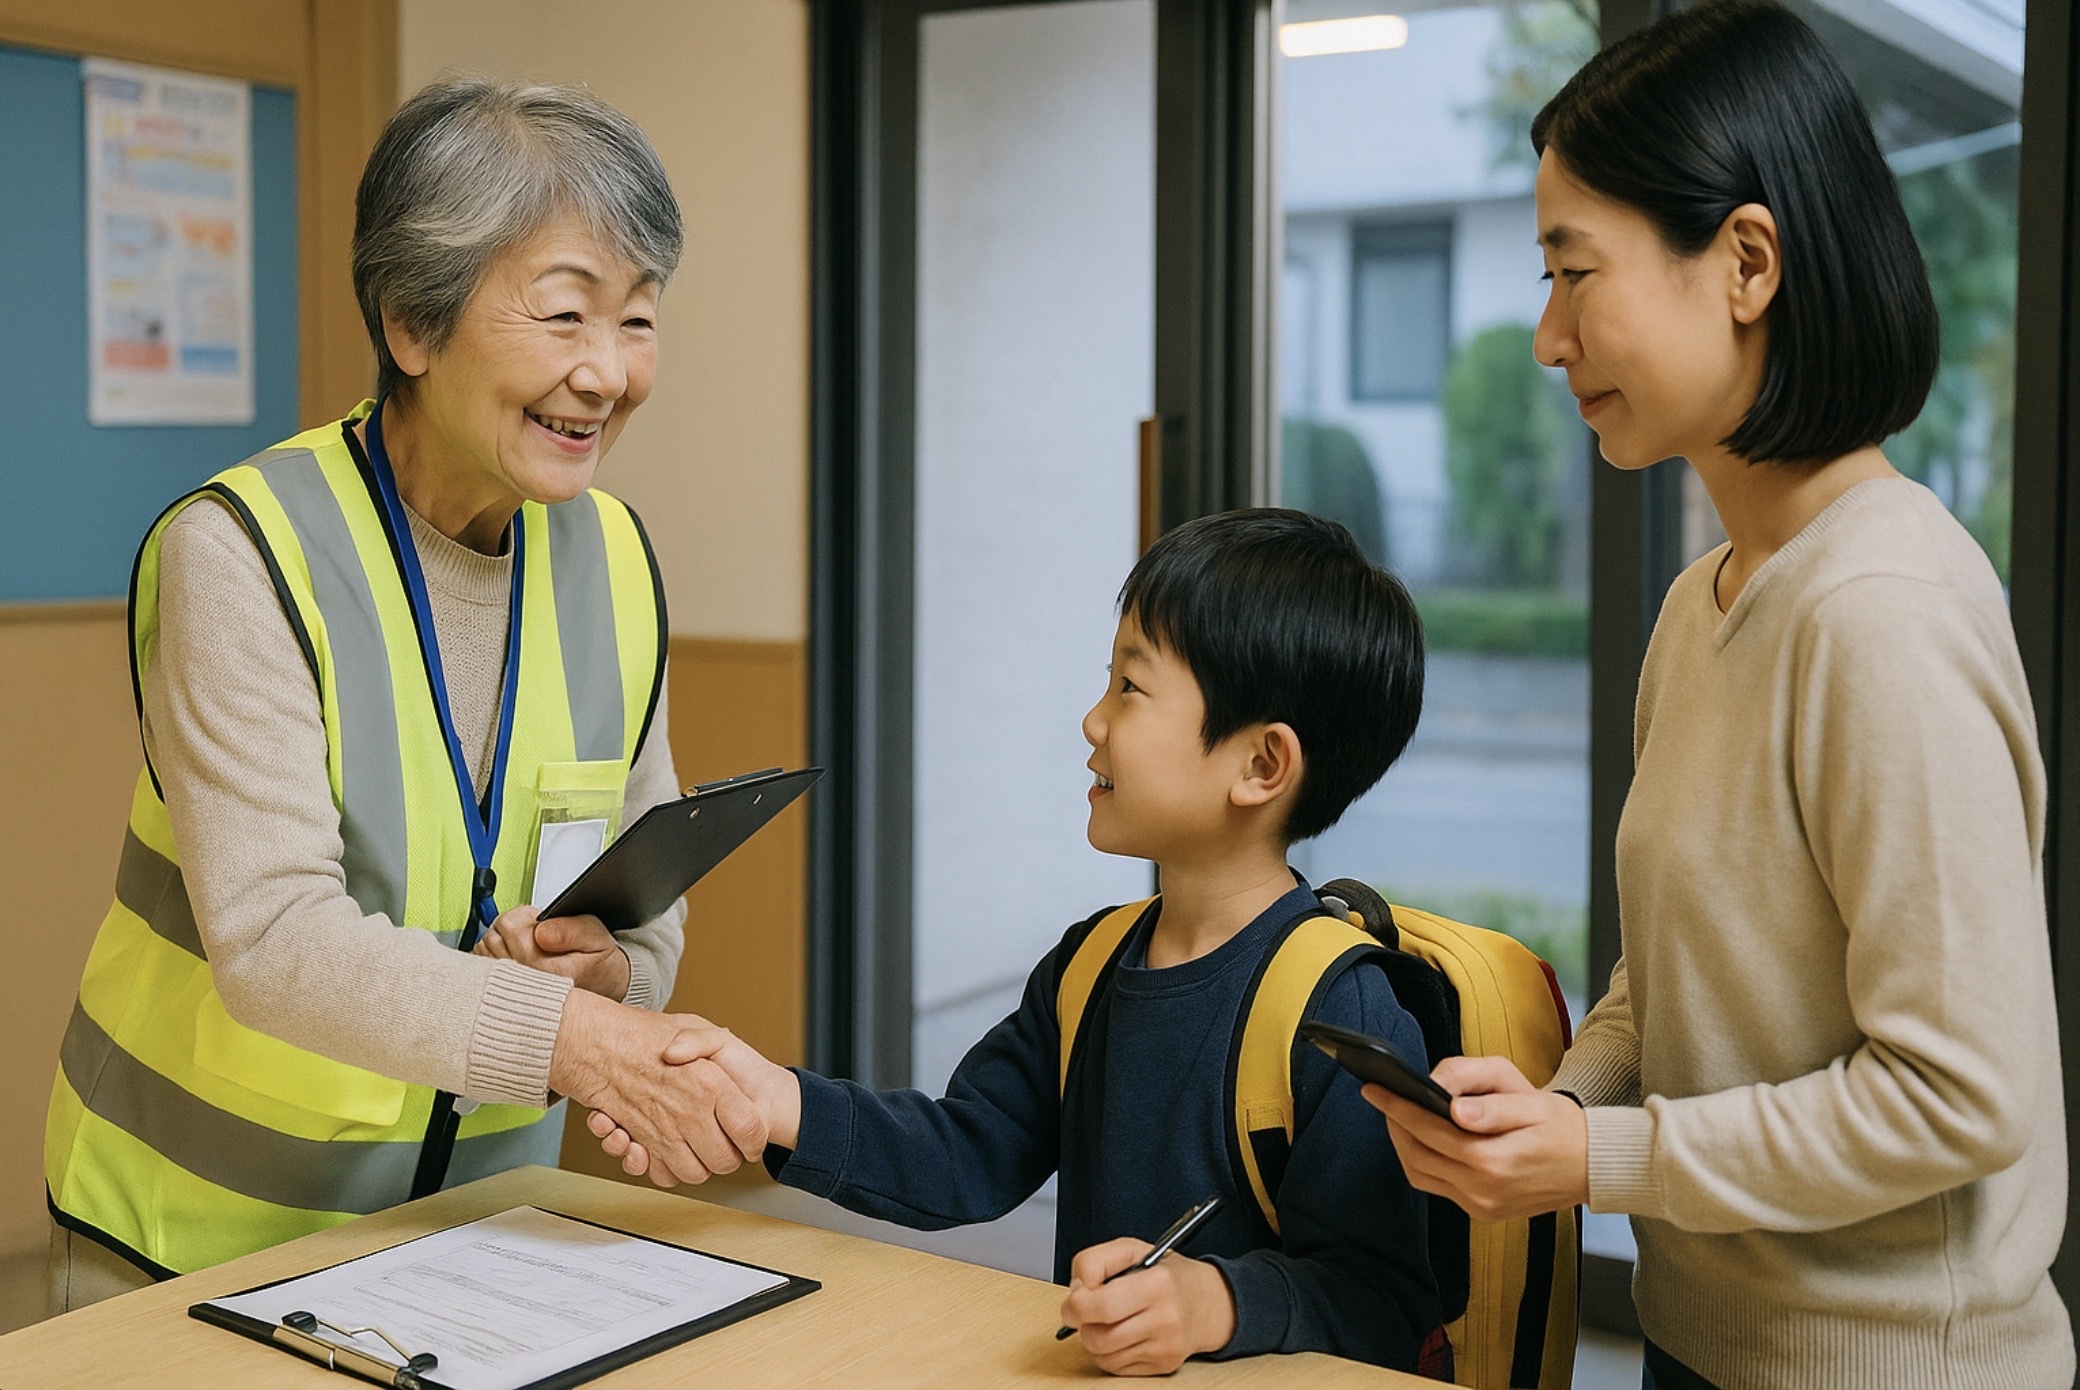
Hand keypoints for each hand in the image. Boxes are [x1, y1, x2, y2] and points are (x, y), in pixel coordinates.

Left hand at [475, 904, 630, 1000]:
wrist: (601, 990)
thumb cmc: (597, 965)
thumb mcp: (597, 939)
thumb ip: (572, 930)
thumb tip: (542, 930)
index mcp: (545, 969)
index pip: (510, 924)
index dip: (525, 915)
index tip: (541, 923)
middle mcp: (524, 983)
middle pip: (495, 934)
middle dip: (512, 927)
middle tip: (536, 935)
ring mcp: (511, 990)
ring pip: (485, 948)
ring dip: (501, 942)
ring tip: (526, 947)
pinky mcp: (501, 994)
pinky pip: (480, 966)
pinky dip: (492, 957)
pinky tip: (513, 960)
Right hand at [587, 1022, 802, 1184]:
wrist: (597, 1046)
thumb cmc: (646, 1035)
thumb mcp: (690, 1025)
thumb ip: (705, 1042)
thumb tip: (712, 1068)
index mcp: (710, 1084)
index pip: (750, 1129)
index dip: (755, 1138)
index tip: (752, 1136)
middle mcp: (688, 1113)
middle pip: (725, 1161)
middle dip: (731, 1157)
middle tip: (727, 1143)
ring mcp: (664, 1132)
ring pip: (695, 1173)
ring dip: (700, 1167)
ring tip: (700, 1149)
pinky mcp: (641, 1144)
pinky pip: (662, 1174)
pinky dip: (664, 1169)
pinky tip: (667, 1150)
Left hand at [1056, 1239, 1235, 1375]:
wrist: (1207, 1302)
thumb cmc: (1164, 1274)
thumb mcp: (1131, 1249)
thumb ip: (1094, 1261)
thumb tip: (1075, 1291)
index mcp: (1157, 1283)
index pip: (1101, 1305)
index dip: (1076, 1303)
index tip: (1075, 1297)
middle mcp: (1165, 1318)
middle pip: (1098, 1337)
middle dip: (1081, 1324)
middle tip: (1085, 1311)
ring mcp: (1166, 1346)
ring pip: (1103, 1356)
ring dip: (1094, 1339)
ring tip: (1107, 1320)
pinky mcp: (1164, 1365)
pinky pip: (1116, 1367)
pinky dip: (1109, 1353)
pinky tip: (1122, 1335)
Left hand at [1366, 1055, 1588, 1222]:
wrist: (1593, 1166)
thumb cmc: (1561, 1125)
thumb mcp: (1528, 1099)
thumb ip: (1488, 1100)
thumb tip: (1449, 1105)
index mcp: (1495, 1161)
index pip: (1429, 1131)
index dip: (1397, 1108)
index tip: (1374, 1089)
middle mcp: (1483, 1191)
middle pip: (1417, 1156)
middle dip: (1395, 1124)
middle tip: (1382, 1097)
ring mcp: (1482, 1206)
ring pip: (1422, 1175)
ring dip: (1404, 1144)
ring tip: (1399, 1115)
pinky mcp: (1484, 1213)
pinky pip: (1438, 1187)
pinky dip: (1423, 1162)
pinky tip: (1423, 1138)